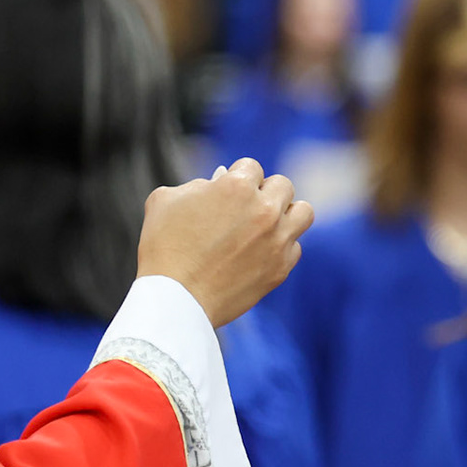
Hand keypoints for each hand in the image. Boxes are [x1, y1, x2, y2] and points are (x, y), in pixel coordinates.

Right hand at [136, 159, 313, 326]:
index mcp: (237, 187)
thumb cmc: (163, 248)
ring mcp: (277, 241)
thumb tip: (217, 183)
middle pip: (283, 185)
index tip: (226, 192)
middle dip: (264, 192)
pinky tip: (259, 253)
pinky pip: (295, 248)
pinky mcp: (280, 269)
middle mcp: (264, 210)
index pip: (251, 167)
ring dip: (287, 214)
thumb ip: (196, 185)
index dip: (235, 177)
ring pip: (303, 212)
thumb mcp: (165, 200)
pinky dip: (280, 248)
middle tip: (246, 207)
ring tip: (268, 224)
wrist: (175, 299)